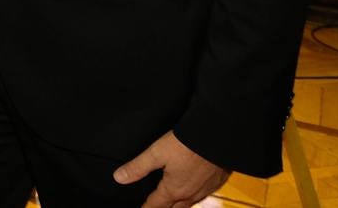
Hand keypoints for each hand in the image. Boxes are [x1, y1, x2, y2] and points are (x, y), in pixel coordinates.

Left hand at [113, 131, 228, 207]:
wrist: (218, 136)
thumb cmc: (187, 144)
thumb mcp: (156, 153)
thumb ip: (137, 167)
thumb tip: (119, 177)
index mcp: (174, 189)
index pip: (156, 205)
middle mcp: (191, 194)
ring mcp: (206, 189)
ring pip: (190, 204)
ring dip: (180, 206)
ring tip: (172, 204)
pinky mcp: (217, 182)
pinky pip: (203, 195)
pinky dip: (194, 196)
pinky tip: (193, 190)